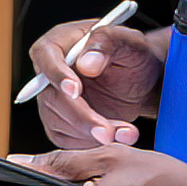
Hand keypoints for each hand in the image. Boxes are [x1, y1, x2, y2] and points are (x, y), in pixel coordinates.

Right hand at [27, 16, 165, 150]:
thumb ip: (107, 43)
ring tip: (126, 133)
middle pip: (52, 98)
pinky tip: (115, 137)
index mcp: (58, 43)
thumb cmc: (132, 55)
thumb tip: (85, 64)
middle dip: (81, 118)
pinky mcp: (60, 124)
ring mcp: (53, 101)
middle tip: (106, 132)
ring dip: (92, 135)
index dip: (58, 76)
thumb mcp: (128, 41)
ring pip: (59, 123)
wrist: (141, 82)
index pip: (45, 57)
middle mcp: (49, 73)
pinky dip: (91, 144)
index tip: (76, 91)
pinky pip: (66, 140)